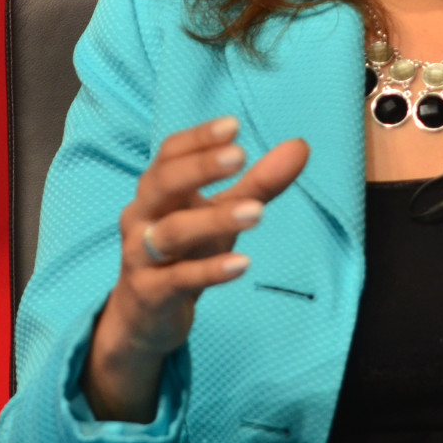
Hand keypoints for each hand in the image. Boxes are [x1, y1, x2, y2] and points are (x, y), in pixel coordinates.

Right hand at [82, 116, 309, 420]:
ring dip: (214, 220)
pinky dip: (210, 271)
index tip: (233, 126)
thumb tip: (300, 147)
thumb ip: (259, 183)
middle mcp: (142, 217)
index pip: (169, 154)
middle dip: (200, 168)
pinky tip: (242, 264)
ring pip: (172, 233)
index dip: (198, 138)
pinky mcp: (151, 293)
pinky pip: (178, 279)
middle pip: (162, 183)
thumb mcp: (221, 215)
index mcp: (157, 191)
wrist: (144, 316)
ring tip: (257, 212)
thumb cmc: (184, 253)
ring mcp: (141, 256)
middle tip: (239, 156)